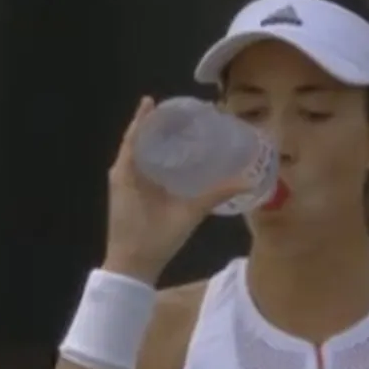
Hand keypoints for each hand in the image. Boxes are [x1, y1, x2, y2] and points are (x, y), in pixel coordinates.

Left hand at [102, 96, 250, 282]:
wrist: (131, 268)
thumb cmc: (153, 238)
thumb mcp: (187, 214)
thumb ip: (215, 194)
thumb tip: (247, 179)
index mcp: (127, 171)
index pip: (134, 135)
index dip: (144, 117)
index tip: (155, 100)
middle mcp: (121, 174)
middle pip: (135, 143)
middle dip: (151, 128)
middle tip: (175, 115)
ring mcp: (123, 187)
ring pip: (136, 157)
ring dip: (151, 144)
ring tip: (174, 132)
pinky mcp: (128, 199)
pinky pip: (138, 171)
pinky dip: (151, 161)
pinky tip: (169, 161)